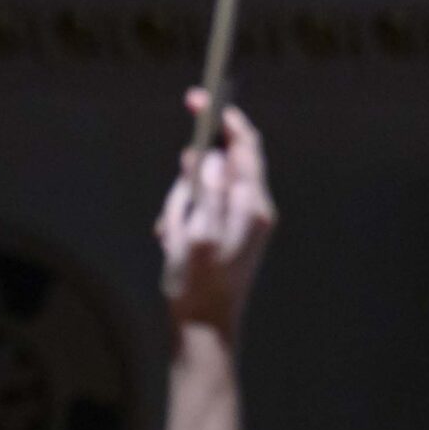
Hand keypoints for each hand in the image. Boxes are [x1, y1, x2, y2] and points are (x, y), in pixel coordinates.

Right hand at [158, 95, 275, 336]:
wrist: (206, 329)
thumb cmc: (199, 284)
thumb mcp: (195, 234)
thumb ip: (202, 191)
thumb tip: (206, 156)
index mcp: (253, 204)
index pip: (244, 145)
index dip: (223, 119)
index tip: (199, 100)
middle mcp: (256, 208)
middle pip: (225, 164)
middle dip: (192, 174)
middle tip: (177, 205)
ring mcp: (246, 222)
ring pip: (207, 188)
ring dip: (183, 202)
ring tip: (172, 235)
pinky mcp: (232, 235)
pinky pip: (203, 210)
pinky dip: (184, 218)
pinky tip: (172, 242)